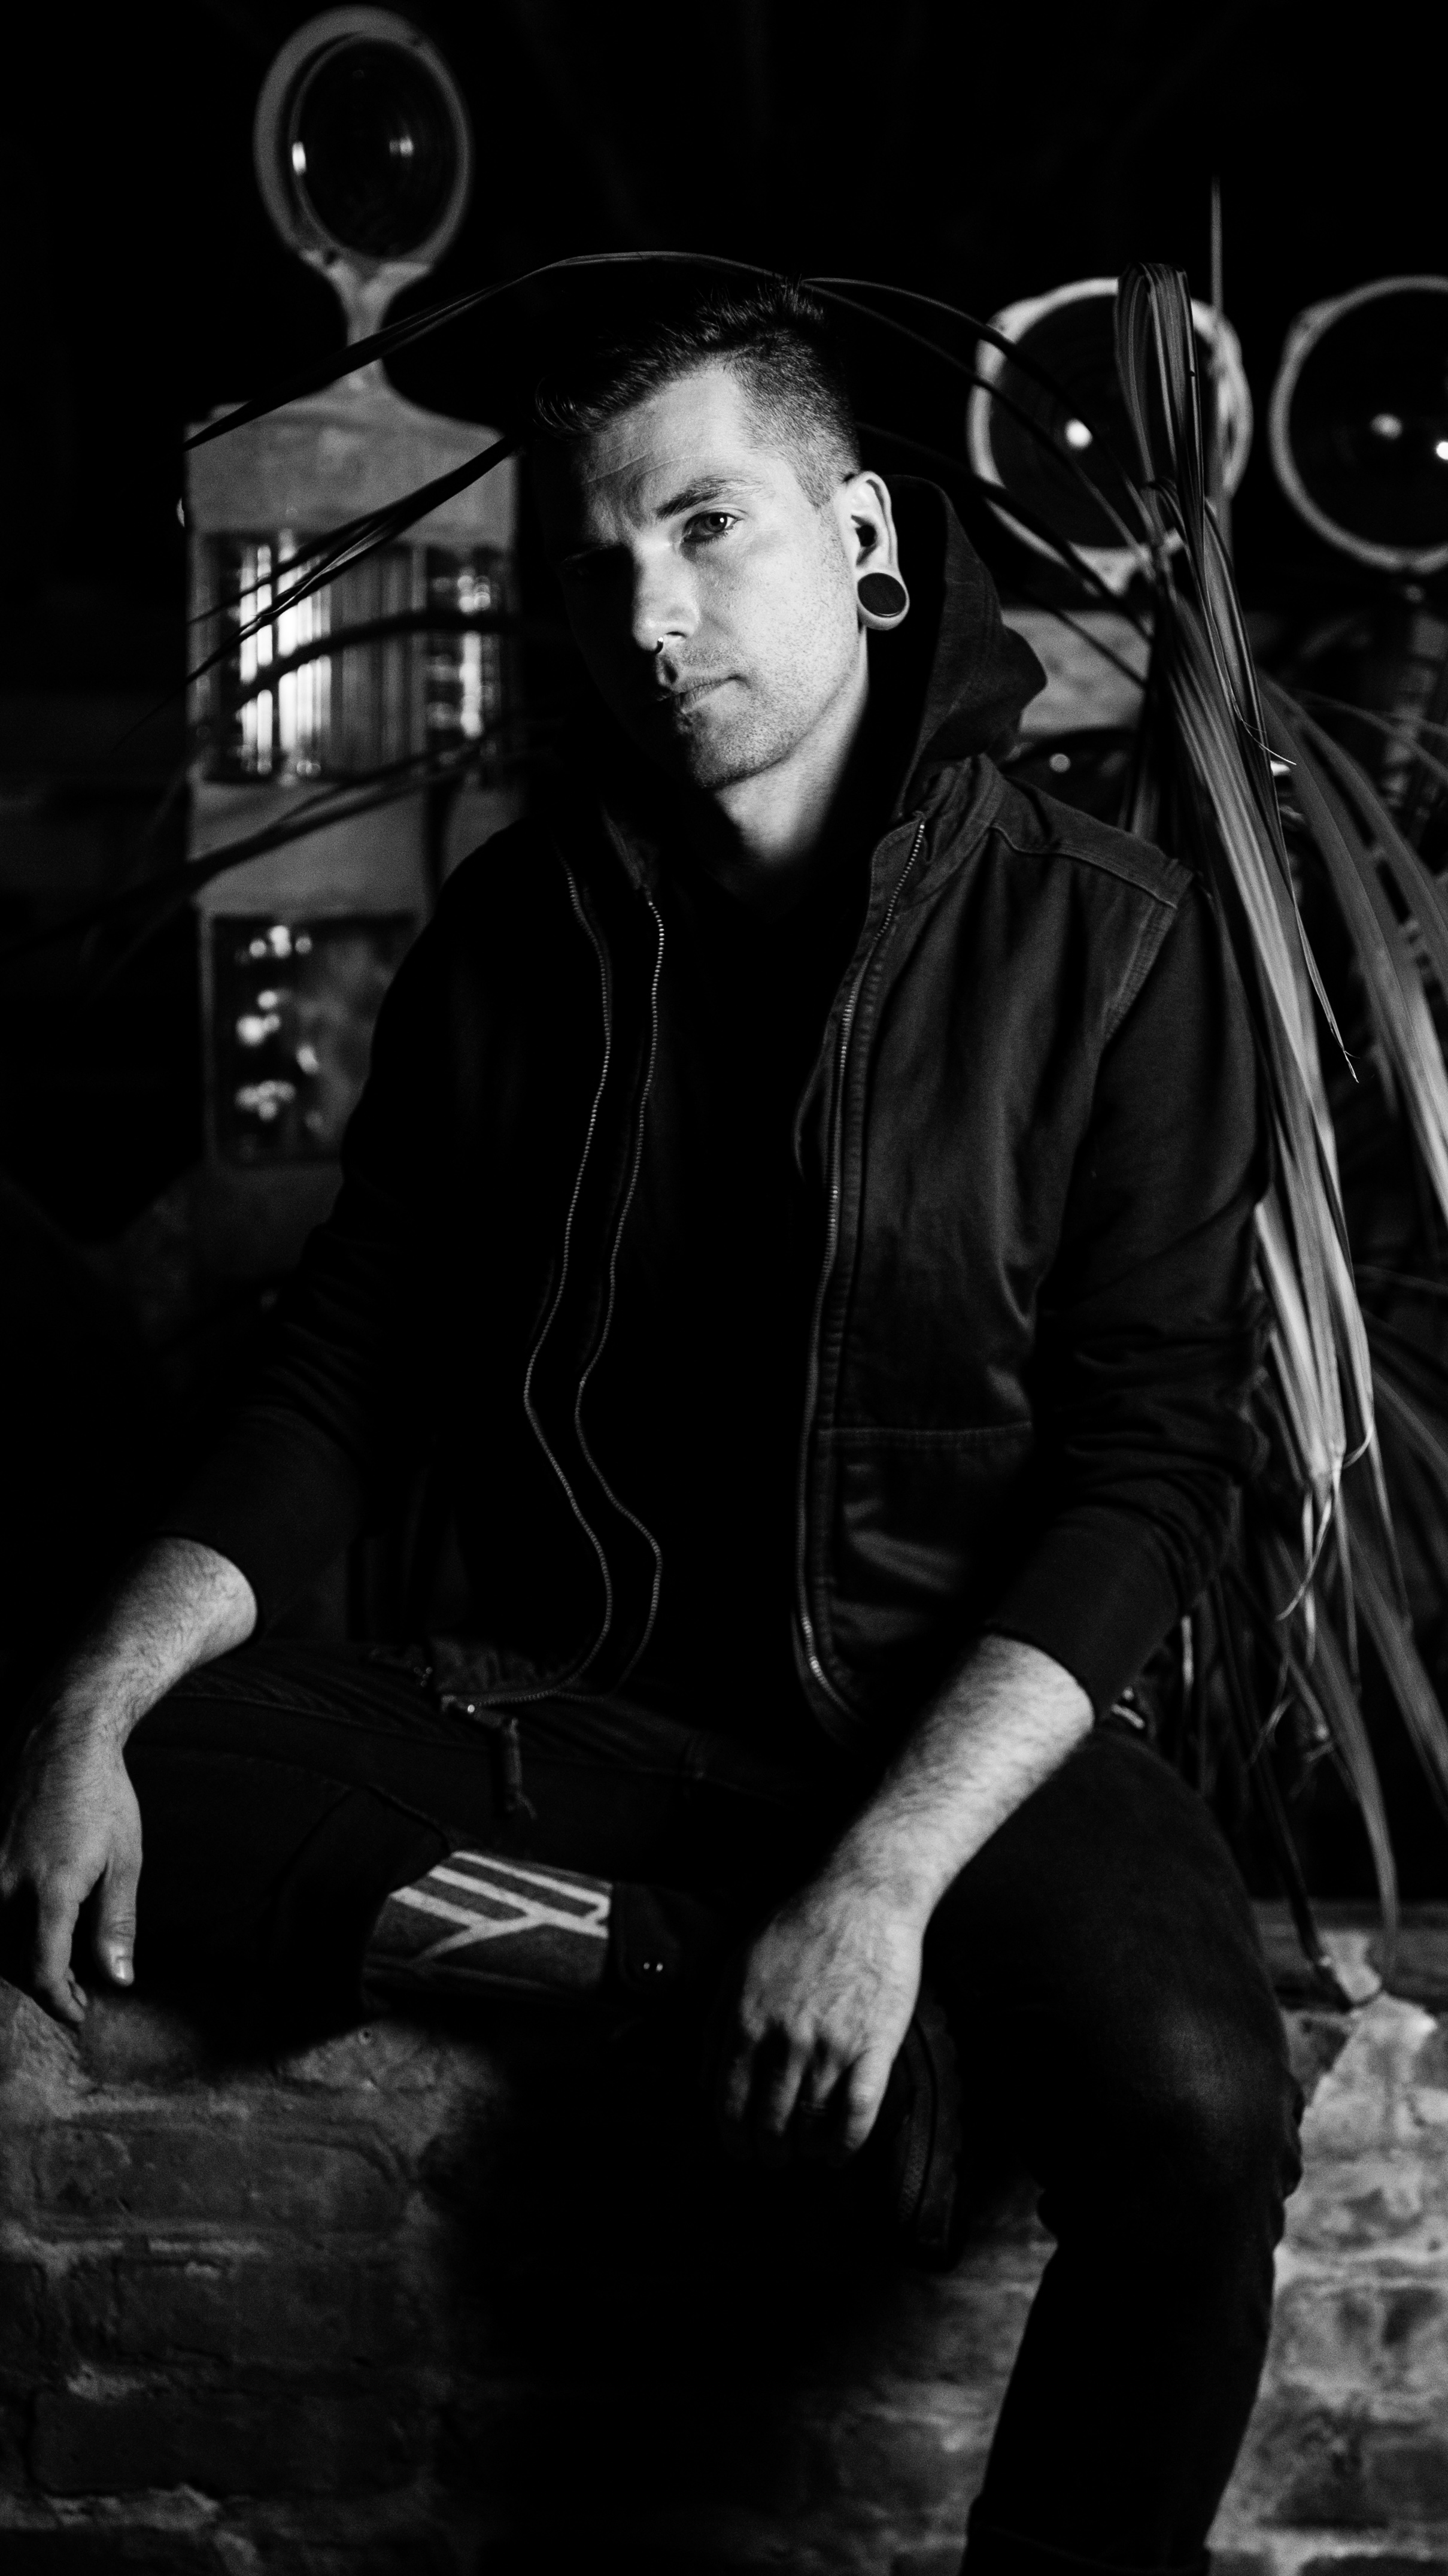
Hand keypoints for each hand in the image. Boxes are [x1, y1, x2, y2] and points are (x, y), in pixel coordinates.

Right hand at [0, 1711, 142, 2026]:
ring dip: (22, 1963)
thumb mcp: (125, 1860)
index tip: (79, 2013)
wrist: (62, 1740)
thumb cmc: (102, 1797)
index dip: (59, 2002)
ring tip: (59, 1965)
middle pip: (13, 1964)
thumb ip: (115, 1924)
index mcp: (50, 1891)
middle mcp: (7, 1886)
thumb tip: (119, 1979)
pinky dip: (7, 1934)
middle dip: (44, 1987)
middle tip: (76, 1993)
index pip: (41, 1972)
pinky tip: (32, 1930)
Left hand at [715, 1863, 923, 2163]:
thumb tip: (702, 2082)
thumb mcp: (738, 1965)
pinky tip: (838, 2154)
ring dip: (803, 2151)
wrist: (861, 1896)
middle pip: (767, 2123)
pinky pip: (856, 2116)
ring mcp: (830, 2046)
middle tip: (772, 2159)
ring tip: (804, 2155)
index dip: (731, 2137)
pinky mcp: (874, 2047)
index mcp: (745, 2021)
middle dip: (766, 2152)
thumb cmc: (798, 1926)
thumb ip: (715, 2024)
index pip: (727, 2103)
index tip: (738, 2150)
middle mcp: (783, 2040)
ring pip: (809, 2126)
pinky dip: (844, 2146)